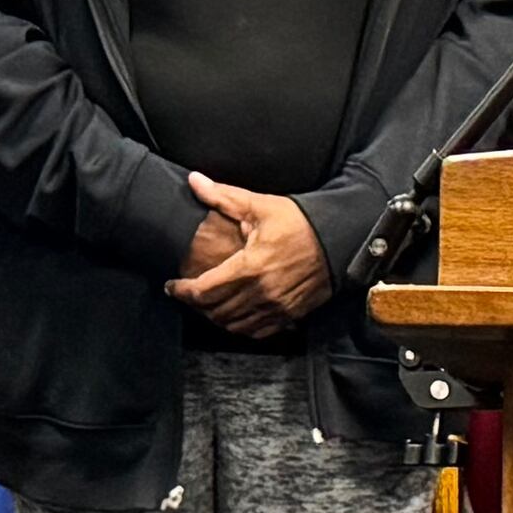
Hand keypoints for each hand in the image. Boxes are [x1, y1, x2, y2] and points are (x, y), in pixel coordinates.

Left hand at [164, 173, 333, 338]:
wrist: (341, 236)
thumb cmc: (300, 221)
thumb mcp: (260, 205)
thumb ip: (223, 197)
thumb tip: (194, 181)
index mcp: (249, 267)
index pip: (203, 290)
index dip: (181, 291)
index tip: (171, 285)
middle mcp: (261, 292)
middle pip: (215, 310)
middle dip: (196, 304)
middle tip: (187, 293)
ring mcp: (277, 307)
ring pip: (233, 324)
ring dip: (215, 317)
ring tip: (207, 304)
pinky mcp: (290, 314)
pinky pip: (257, 331)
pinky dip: (240, 327)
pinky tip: (234, 315)